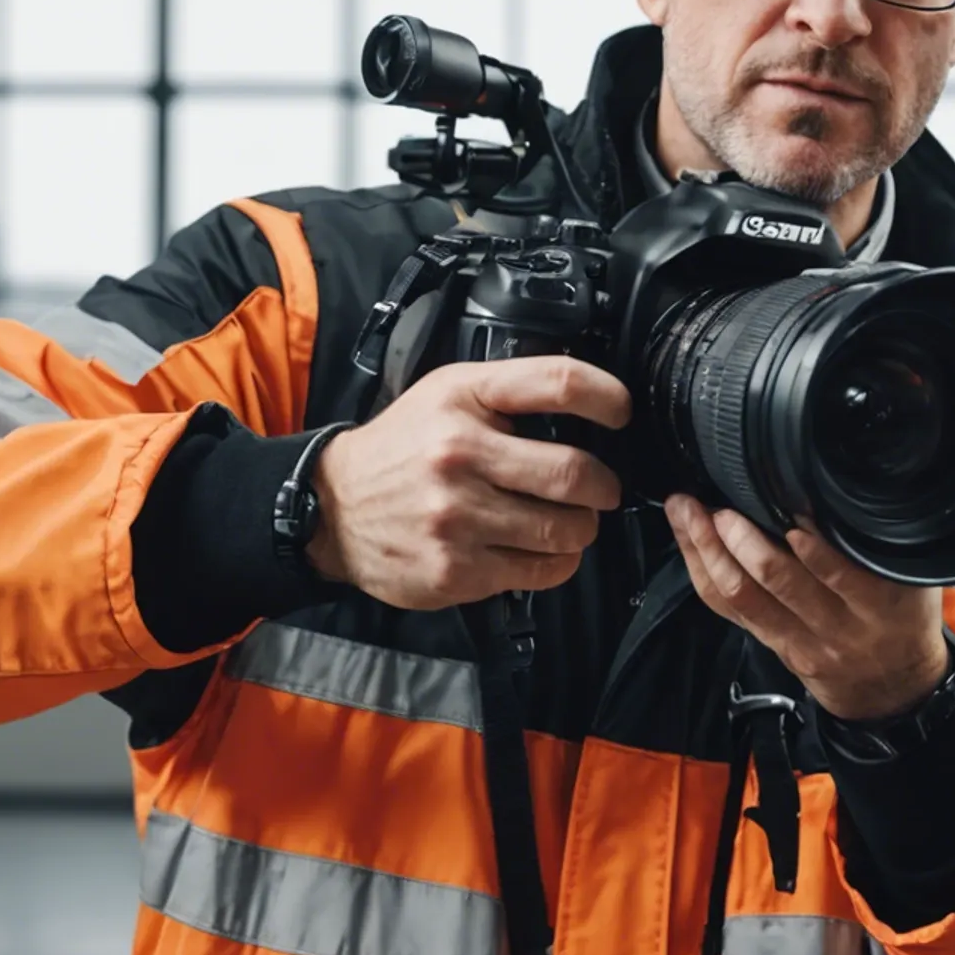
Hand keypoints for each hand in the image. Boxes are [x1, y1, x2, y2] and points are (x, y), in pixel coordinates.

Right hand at [305, 357, 628, 610]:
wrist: (333, 509)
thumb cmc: (402, 449)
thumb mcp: (447, 393)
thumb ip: (510, 391)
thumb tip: (590, 400)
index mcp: (462, 398)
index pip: (558, 383)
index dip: (607, 398)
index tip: (621, 413)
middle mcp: (458, 454)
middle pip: (575, 473)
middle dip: (605, 486)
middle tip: (602, 488)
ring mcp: (457, 518)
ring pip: (566, 529)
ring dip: (582, 527)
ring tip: (569, 520)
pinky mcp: (457, 570)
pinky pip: (540, 571)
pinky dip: (557, 562)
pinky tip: (542, 549)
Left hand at [665, 497, 945, 720]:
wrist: (892, 689)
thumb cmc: (903, 620)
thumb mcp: (913, 582)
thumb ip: (882, 544)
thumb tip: (843, 489)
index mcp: (878, 604)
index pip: (838, 571)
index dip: (808, 543)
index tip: (784, 504)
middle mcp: (835, 625)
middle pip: (777, 580)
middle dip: (740, 537)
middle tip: (719, 506)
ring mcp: (798, 639)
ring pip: (741, 595)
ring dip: (708, 549)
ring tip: (687, 512)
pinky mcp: (772, 645)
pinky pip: (728, 608)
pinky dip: (703, 571)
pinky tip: (688, 540)